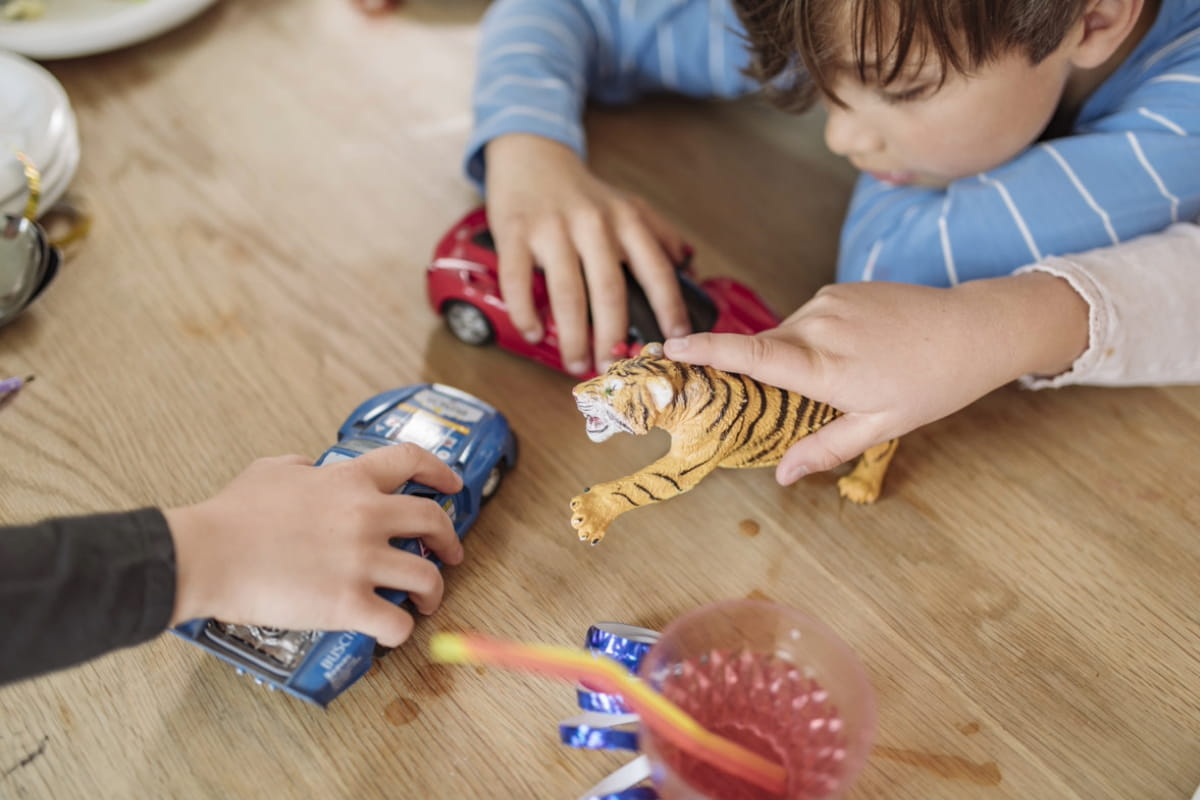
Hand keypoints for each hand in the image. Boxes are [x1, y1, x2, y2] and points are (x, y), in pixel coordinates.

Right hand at [165, 443, 463, 646]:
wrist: (205, 554)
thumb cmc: (231, 516)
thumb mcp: (271, 470)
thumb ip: (303, 468)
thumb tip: (313, 470)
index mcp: (349, 480)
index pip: (412, 460)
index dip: (440, 472)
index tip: (452, 486)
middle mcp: (366, 515)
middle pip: (433, 521)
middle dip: (449, 539)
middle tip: (450, 553)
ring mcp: (361, 560)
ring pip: (428, 576)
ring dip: (434, 590)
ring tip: (427, 600)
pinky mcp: (349, 604)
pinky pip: (398, 622)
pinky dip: (402, 630)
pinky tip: (393, 631)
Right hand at [485, 133, 690, 373]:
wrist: (531, 156)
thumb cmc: (582, 192)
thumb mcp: (628, 204)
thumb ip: (661, 234)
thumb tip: (690, 266)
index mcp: (626, 220)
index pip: (656, 270)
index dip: (669, 309)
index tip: (675, 343)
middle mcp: (593, 223)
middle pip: (610, 292)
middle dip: (613, 338)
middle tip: (612, 367)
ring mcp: (552, 228)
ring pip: (567, 294)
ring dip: (573, 337)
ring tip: (576, 363)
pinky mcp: (514, 232)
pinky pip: (518, 281)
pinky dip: (526, 313)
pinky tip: (534, 333)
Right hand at [663, 273, 1087, 484]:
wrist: (977, 328)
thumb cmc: (933, 383)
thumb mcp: (880, 427)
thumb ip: (824, 448)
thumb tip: (781, 476)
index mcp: (826, 366)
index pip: (752, 355)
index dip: (708, 351)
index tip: (672, 348)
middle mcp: (820, 326)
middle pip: (766, 350)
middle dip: (764, 374)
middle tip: (786, 401)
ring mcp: (829, 302)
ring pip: (788, 334)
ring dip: (795, 357)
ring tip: (842, 377)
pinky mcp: (840, 289)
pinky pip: (808, 318)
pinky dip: (813, 338)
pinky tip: (852, 354)